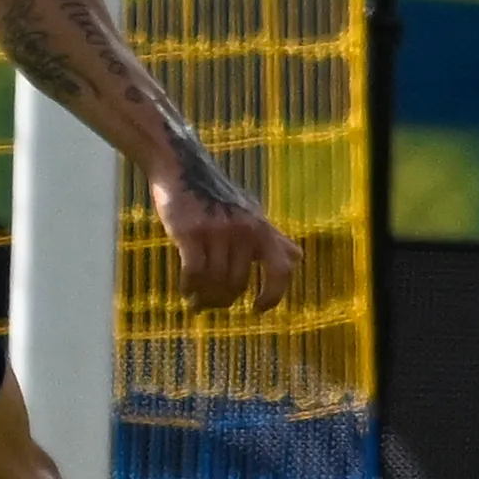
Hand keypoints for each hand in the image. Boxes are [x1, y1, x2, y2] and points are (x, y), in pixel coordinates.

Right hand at [148, 171, 300, 314]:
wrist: (182, 169)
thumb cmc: (217, 195)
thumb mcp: (250, 214)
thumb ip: (272, 238)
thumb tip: (297, 258)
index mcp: (262, 229)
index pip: (281, 270)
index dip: (273, 295)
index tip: (257, 309)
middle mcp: (245, 231)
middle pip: (238, 283)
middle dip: (223, 301)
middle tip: (211, 306)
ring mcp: (217, 231)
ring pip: (215, 280)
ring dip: (203, 296)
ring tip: (195, 301)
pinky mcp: (190, 232)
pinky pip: (194, 272)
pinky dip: (189, 287)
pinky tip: (186, 290)